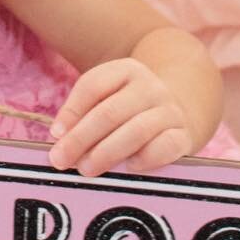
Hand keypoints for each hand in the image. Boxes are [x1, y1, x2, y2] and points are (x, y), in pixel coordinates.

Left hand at [48, 57, 190, 177]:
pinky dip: (144, 159)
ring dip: (106, 153)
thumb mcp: (108, 99)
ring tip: (86, 169)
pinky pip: (163, 147)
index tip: (56, 134)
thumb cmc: (130, 109)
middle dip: (81, 139)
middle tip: (61, 160)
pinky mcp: (183, 135)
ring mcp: (169, 110)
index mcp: (125, 70)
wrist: (181, 109)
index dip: (71, 111)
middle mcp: (149, 87)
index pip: (93, 85)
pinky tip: (128, 167)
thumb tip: (60, 139)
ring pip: (135, 131)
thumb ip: (83, 115)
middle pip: (109, 112)